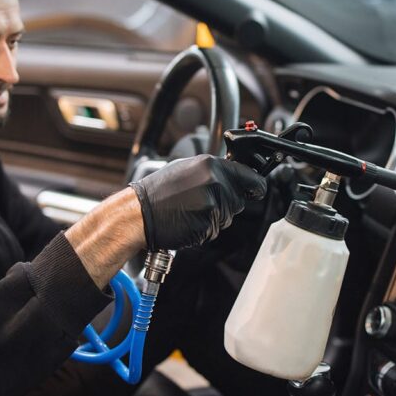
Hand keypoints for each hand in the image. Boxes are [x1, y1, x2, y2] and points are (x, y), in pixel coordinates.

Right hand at [130, 155, 267, 250]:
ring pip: (228, 217)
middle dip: (226, 204)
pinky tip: (187, 221)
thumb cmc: (158, 191)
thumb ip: (213, 171)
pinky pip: (215, 230)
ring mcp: (212, 205)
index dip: (255, 186)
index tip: (257, 190)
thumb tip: (235, 175)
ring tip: (190, 210)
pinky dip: (204, 230)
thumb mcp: (186, 168)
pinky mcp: (208, 225)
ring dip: (214, 218)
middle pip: (239, 200)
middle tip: (200, 202)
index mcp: (210, 165)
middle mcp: (215, 182)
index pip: (250, 177)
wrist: (138, 213)